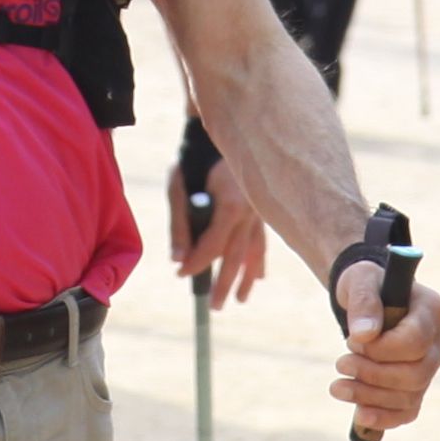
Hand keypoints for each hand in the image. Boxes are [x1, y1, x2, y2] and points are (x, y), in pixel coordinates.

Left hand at [172, 153, 270, 303]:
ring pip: (254, 250)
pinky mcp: (262, 207)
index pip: (213, 246)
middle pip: (236, 255)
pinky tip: (258, 276)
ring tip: (240, 299)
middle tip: (216, 306)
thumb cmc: (193, 159)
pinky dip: (259, 259)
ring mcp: (259, 209)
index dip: (197, 263)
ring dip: (246, 277)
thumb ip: (179, 224)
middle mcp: (250, 210)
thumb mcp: (178, 187)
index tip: (181, 276)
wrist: (217, 134)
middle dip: (225, 283)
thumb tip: (177, 260)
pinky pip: (262, 239)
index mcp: (230, 204)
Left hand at [330, 253, 439, 438]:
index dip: (381, 349)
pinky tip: (359, 415)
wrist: (369, 299)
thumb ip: (363, 300)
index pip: (415, 342)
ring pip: (411, 395)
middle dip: (373, 375)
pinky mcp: (418, 384)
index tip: (352, 341)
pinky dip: (384, 417)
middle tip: (340, 364)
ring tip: (337, 387)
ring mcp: (432, 365)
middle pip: (416, 374)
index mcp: (432, 309)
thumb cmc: (367, 285)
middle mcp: (439, 340)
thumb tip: (365, 334)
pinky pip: (408, 411)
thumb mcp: (360, 280)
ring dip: (370, 397)